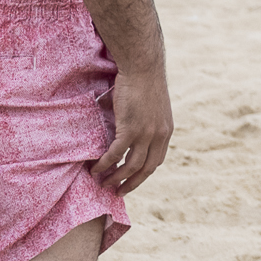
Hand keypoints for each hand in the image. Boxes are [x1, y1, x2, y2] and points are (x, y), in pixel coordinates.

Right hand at [97, 65, 172, 194]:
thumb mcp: (151, 108)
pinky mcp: (131, 129)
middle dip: (131, 184)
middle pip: (146, 169)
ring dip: (115, 178)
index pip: (156, 161)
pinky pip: (115, 155)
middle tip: (118, 192)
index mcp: (166, 131)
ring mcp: (146, 134)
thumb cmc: (144, 83)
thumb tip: (127, 133)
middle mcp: (159, 136)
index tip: (131, 181)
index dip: (143, 174)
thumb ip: (144, 124)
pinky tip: (95, 169)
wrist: (143, 68)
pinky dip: (104, 164)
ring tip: (103, 183)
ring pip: (130, 166)